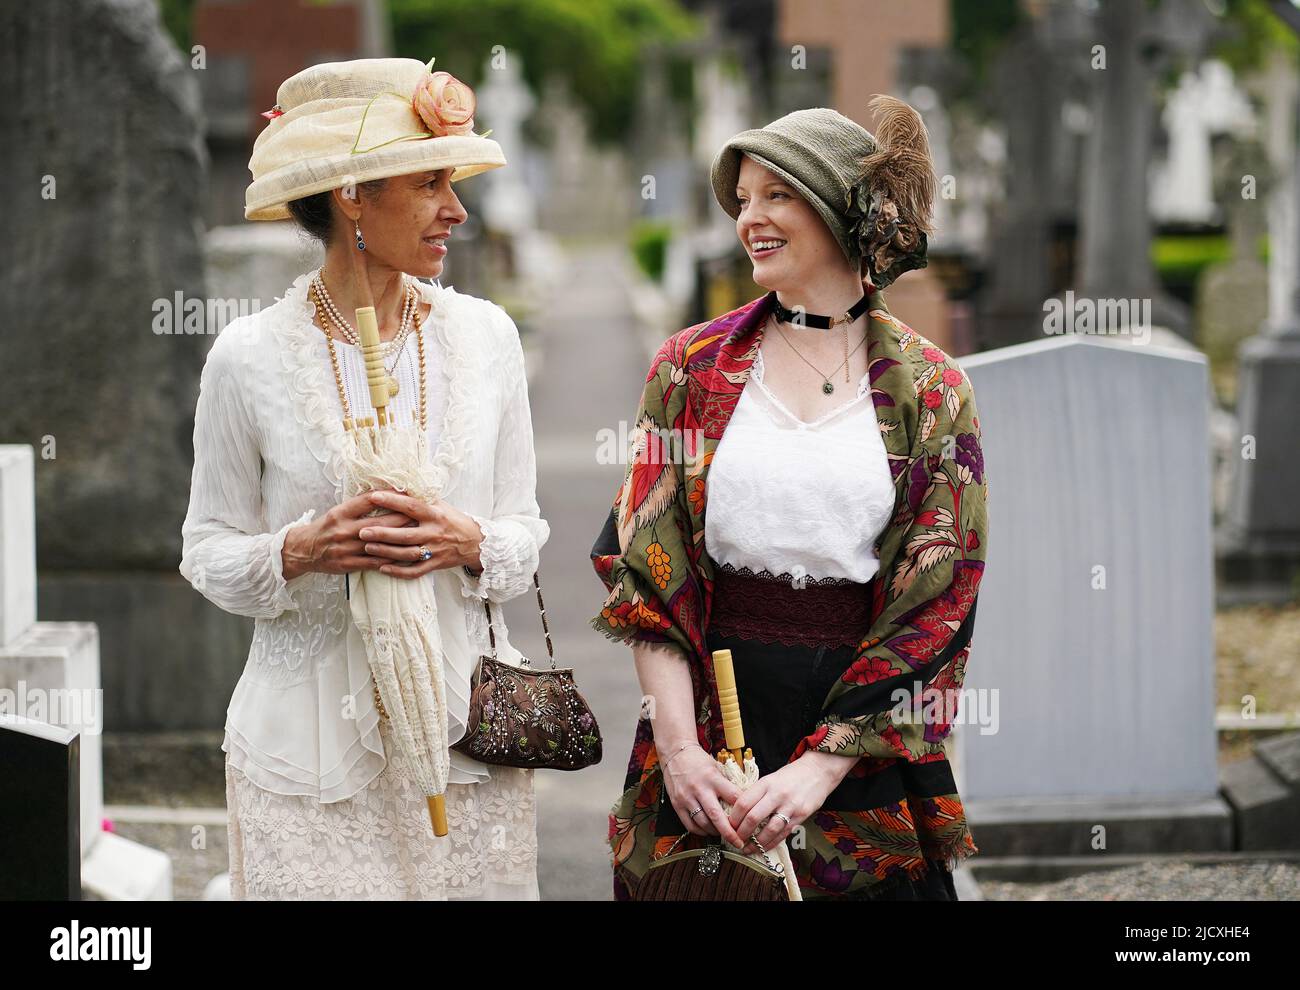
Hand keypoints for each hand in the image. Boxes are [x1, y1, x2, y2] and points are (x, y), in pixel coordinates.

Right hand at [281, 494, 416, 579]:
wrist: (304, 550)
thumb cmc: (326, 528)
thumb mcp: (338, 511)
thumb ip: (359, 506)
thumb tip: (386, 494)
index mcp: (341, 513)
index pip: (369, 500)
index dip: (390, 496)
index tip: (407, 493)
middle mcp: (343, 529)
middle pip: (380, 523)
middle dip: (404, 519)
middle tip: (423, 516)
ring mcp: (346, 548)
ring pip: (380, 544)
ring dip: (402, 542)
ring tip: (420, 538)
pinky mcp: (348, 564)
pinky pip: (374, 563)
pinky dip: (391, 560)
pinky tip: (405, 557)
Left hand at [356, 489, 483, 579]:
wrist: (475, 542)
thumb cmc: (452, 520)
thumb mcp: (440, 504)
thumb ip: (420, 498)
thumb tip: (397, 484)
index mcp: (435, 514)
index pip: (411, 506)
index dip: (392, 501)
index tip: (374, 497)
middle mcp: (435, 532)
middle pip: (405, 534)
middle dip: (383, 533)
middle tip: (362, 531)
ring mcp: (435, 550)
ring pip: (407, 554)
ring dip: (386, 552)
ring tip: (367, 547)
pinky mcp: (436, 564)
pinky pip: (415, 571)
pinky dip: (399, 571)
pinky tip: (383, 569)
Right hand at [659, 744, 746, 848]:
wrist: (675, 754)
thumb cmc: (699, 761)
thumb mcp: (717, 767)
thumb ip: (727, 784)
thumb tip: (743, 801)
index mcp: (713, 778)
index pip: (733, 796)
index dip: (743, 810)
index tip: (750, 820)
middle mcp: (699, 789)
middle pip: (716, 815)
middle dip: (729, 832)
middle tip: (739, 843)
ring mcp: (686, 798)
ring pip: (703, 823)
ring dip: (715, 832)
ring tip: (723, 834)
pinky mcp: (677, 805)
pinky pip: (690, 825)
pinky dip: (701, 831)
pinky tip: (708, 831)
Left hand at [726, 751, 857, 854]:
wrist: (818, 771)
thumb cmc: (791, 775)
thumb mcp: (771, 778)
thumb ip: (757, 793)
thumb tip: (739, 811)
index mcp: (766, 783)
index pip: (743, 802)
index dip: (733, 817)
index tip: (728, 825)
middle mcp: (777, 795)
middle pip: (753, 817)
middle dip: (741, 833)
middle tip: (734, 840)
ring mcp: (790, 806)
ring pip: (769, 830)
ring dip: (755, 843)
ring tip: (746, 849)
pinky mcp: (801, 817)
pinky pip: (783, 834)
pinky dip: (771, 843)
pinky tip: (762, 848)